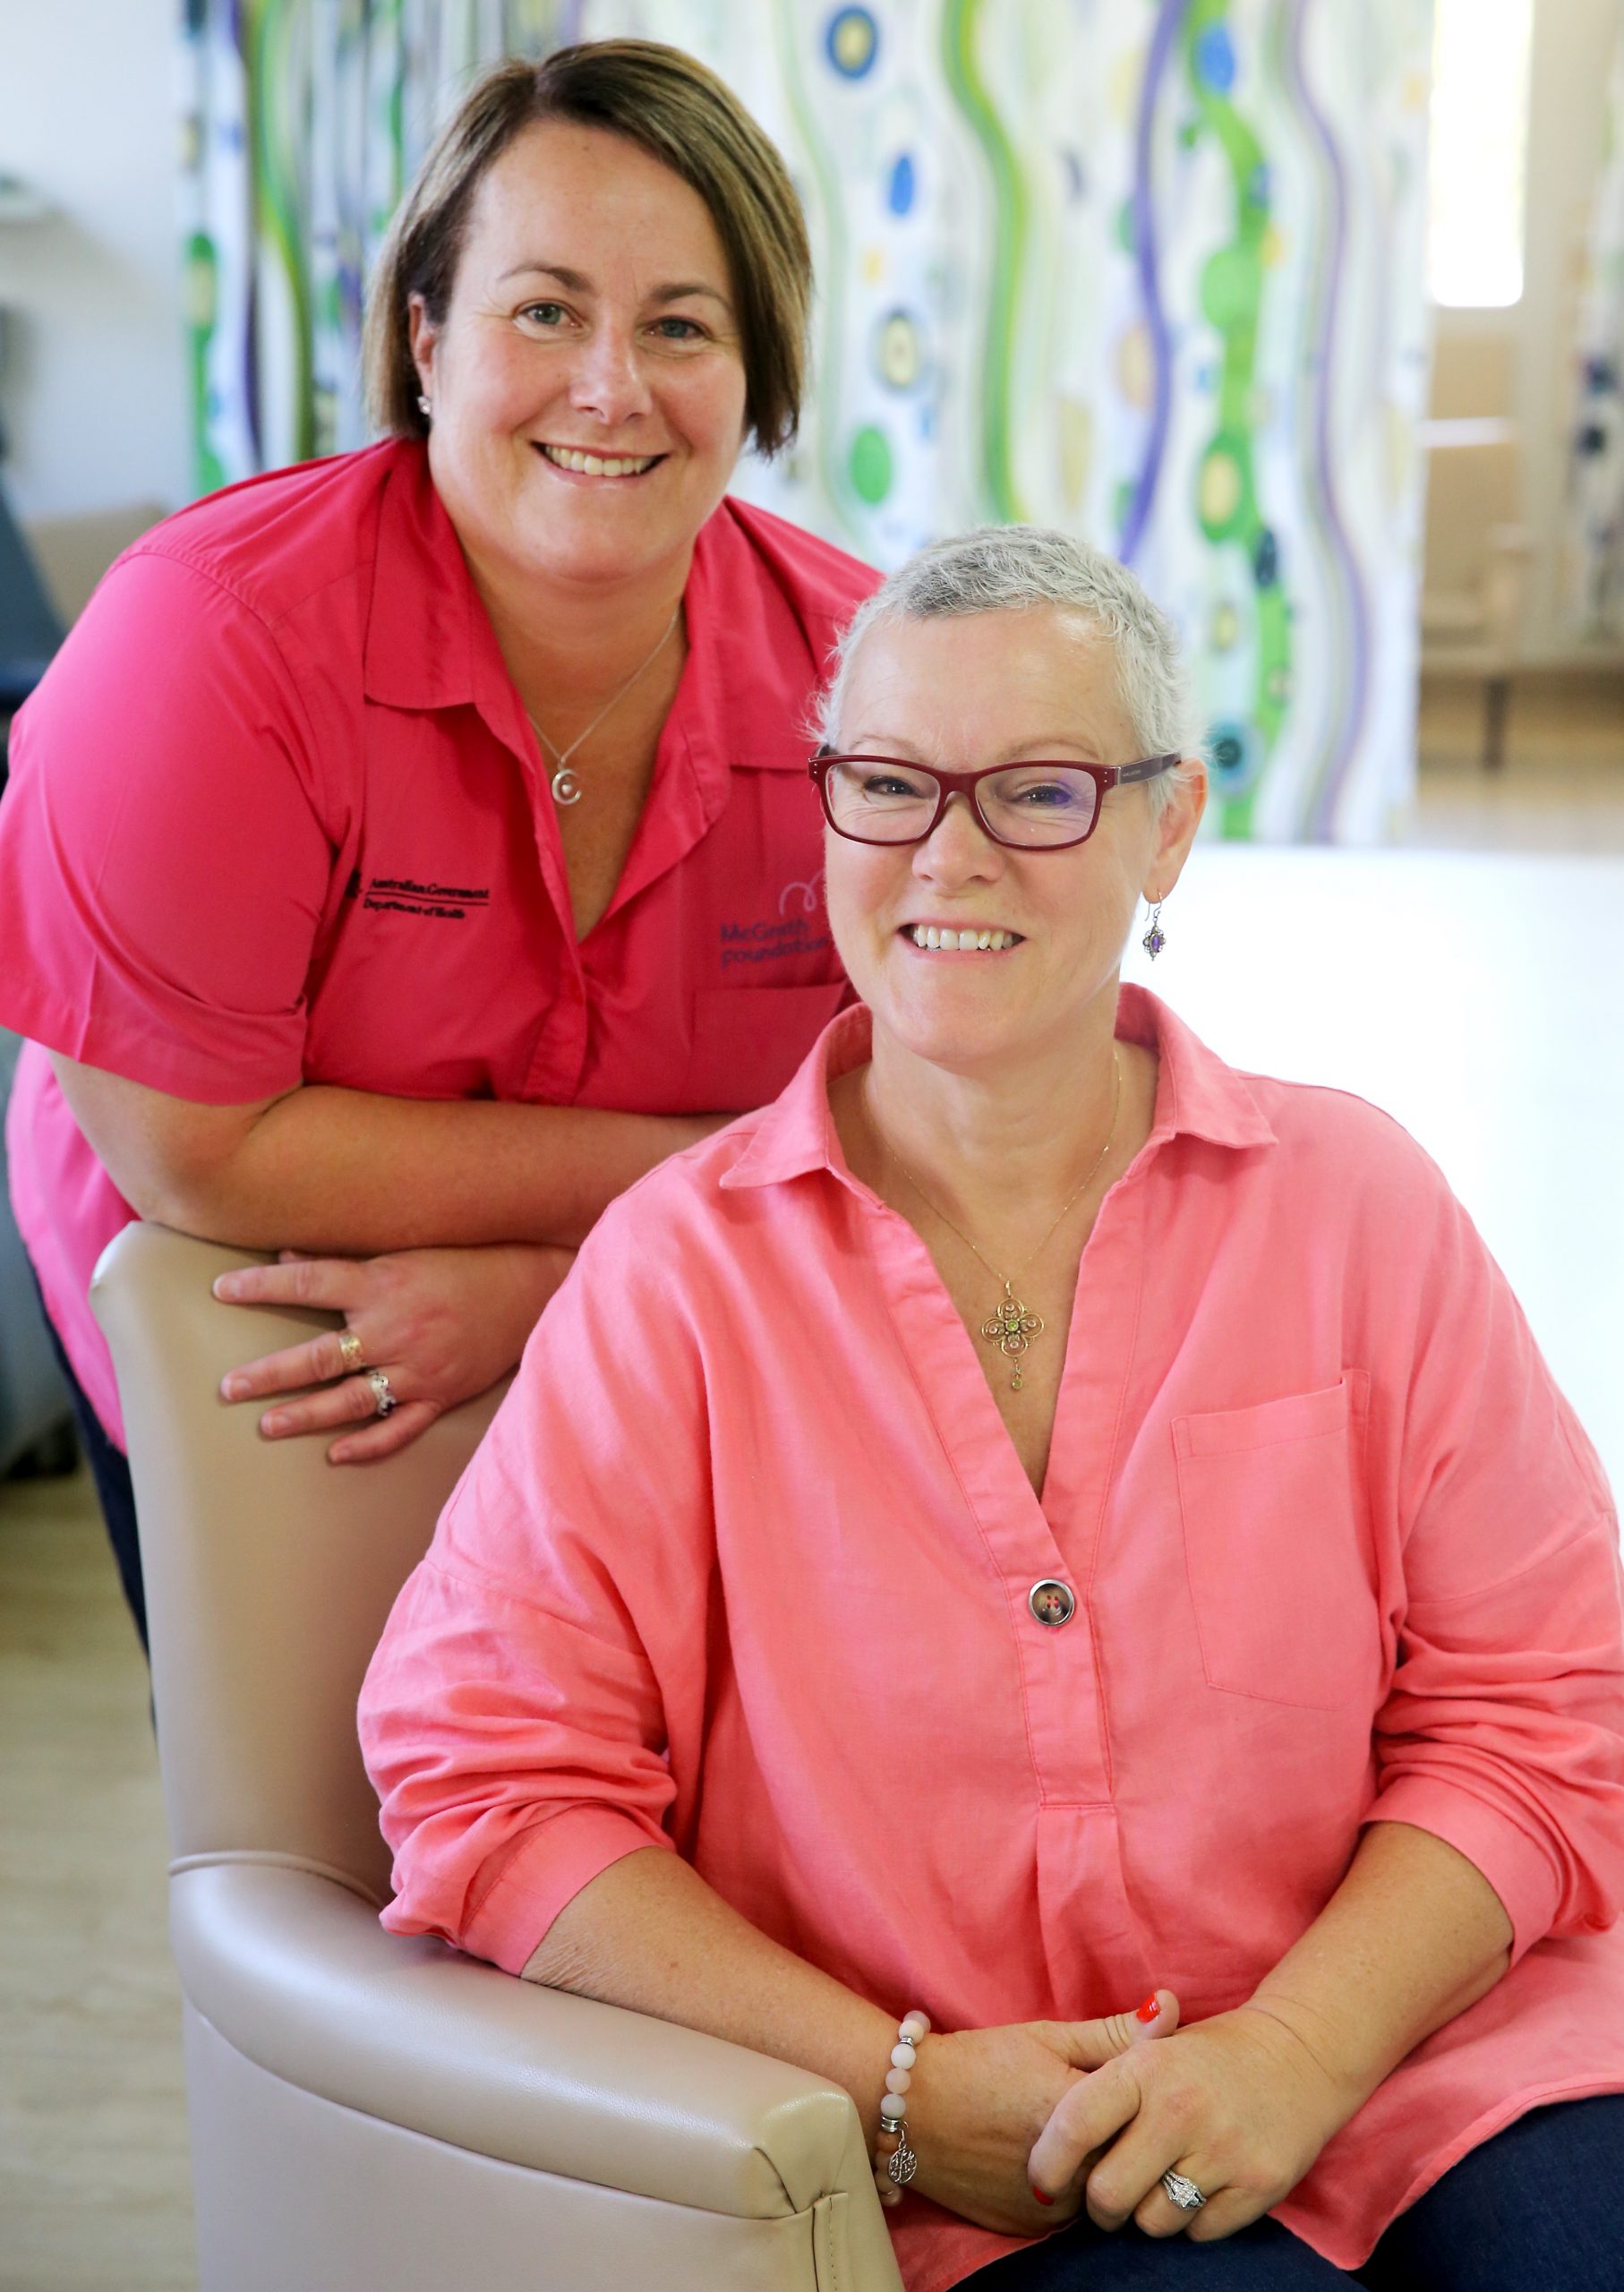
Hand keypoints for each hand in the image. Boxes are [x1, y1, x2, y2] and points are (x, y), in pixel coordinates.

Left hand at [213, 1242, 573, 1462]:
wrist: (534, 1287)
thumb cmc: (466, 1262)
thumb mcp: (405, 1249)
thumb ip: (345, 1259)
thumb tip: (286, 1254)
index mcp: (383, 1283)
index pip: (308, 1282)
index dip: (262, 1286)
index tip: (221, 1291)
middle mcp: (396, 1329)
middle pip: (319, 1357)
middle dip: (268, 1374)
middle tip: (228, 1388)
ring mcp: (419, 1368)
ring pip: (351, 1400)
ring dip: (304, 1415)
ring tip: (268, 1424)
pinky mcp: (442, 1394)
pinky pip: (398, 1428)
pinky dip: (366, 1443)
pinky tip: (334, 1452)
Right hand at [905, 1993, 1178, 2237]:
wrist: (908, 2108)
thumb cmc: (979, 2062)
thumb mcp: (1046, 2036)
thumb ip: (1114, 2032)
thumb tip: (1171, 2008)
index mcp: (1078, 2114)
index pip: (1146, 2120)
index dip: (1143, 2105)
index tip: (1132, 2092)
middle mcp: (1067, 2170)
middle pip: (1125, 2161)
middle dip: (1123, 2139)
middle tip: (1104, 2114)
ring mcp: (1046, 2206)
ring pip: (1098, 2193)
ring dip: (1096, 2169)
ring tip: (1071, 2135)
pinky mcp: (1026, 2227)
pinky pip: (1067, 2214)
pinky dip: (1067, 2190)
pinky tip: (1045, 2158)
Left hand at [1028, 2003, 1355, 2243]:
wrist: (1300, 2055)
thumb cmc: (1207, 2057)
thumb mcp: (1153, 2049)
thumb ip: (1100, 2081)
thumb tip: (1043, 2128)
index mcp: (1147, 2068)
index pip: (1077, 2124)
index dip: (1048, 2161)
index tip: (1040, 2179)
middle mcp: (1182, 2109)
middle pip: (1109, 2194)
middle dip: (1099, 2206)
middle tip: (1105, 2197)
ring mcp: (1223, 2150)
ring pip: (1152, 2221)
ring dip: (1148, 2212)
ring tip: (1161, 2181)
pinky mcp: (1258, 2185)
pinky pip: (1198, 2233)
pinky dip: (1192, 2219)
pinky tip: (1202, 2184)